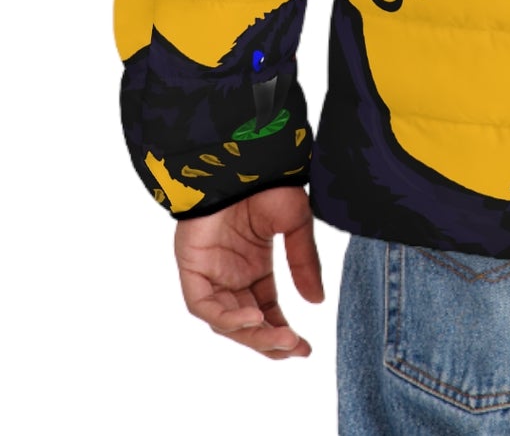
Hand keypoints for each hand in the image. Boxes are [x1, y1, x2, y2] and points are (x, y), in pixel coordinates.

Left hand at [175, 187, 324, 358]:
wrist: (240, 159)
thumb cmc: (266, 183)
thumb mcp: (295, 224)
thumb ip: (303, 262)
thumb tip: (317, 302)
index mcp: (254, 267)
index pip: (267, 311)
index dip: (282, 332)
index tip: (304, 348)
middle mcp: (231, 276)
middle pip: (248, 323)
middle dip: (270, 341)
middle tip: (294, 349)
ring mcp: (210, 275)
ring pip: (227, 322)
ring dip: (253, 335)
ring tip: (281, 338)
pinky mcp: (192, 270)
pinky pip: (205, 307)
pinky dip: (228, 318)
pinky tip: (254, 318)